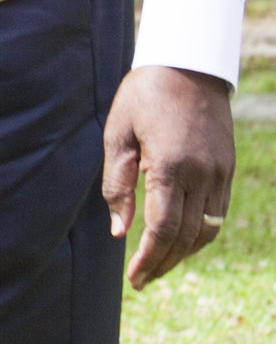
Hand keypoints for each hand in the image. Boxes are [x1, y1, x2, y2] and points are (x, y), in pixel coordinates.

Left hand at [102, 64, 233, 287]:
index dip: (148, 258)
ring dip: (184, 254)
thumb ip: (117, 183)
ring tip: (159, 266)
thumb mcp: (118, 133)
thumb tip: (119, 231)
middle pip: (186, 236)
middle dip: (163, 263)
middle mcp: (202, 173)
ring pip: (207, 230)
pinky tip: (181, 241)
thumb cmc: (145, 94)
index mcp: (171, 165)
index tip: (133, 278)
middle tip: (142, 280)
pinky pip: (218, 214)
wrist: (190, 62)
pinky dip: (200, 234)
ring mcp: (219, 172)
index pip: (162, 228)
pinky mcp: (227, 167)